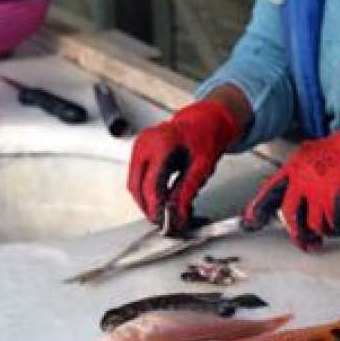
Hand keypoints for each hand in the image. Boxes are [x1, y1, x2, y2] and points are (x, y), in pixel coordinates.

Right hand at [127, 100, 241, 229]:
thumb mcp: (202, 166)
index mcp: (162, 143)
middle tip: (161, 220)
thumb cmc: (206, 135)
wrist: (205, 120)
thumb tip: (179, 212)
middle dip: (147, 207)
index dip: (155, 206)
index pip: (150, 184)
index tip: (162, 220)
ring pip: (133, 182)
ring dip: (145, 199)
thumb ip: (188, 190)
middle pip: (136, 185)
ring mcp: (140, 145)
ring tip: (162, 210)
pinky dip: (145, 189)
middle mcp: (146, 143)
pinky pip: (136, 175)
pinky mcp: (139, 150)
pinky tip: (160, 196)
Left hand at [242, 113, 339, 249]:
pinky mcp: (338, 198)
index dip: (259, 208)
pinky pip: (338, 225)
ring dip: (331, 228)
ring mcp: (320, 188)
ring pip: (316, 224)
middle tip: (308, 244)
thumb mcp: (321, 155)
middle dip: (300, 235)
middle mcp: (305, 177)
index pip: (272, 191)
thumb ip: (305, 175)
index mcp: (298, 164)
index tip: (250, 222)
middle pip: (290, 216)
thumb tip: (295, 202)